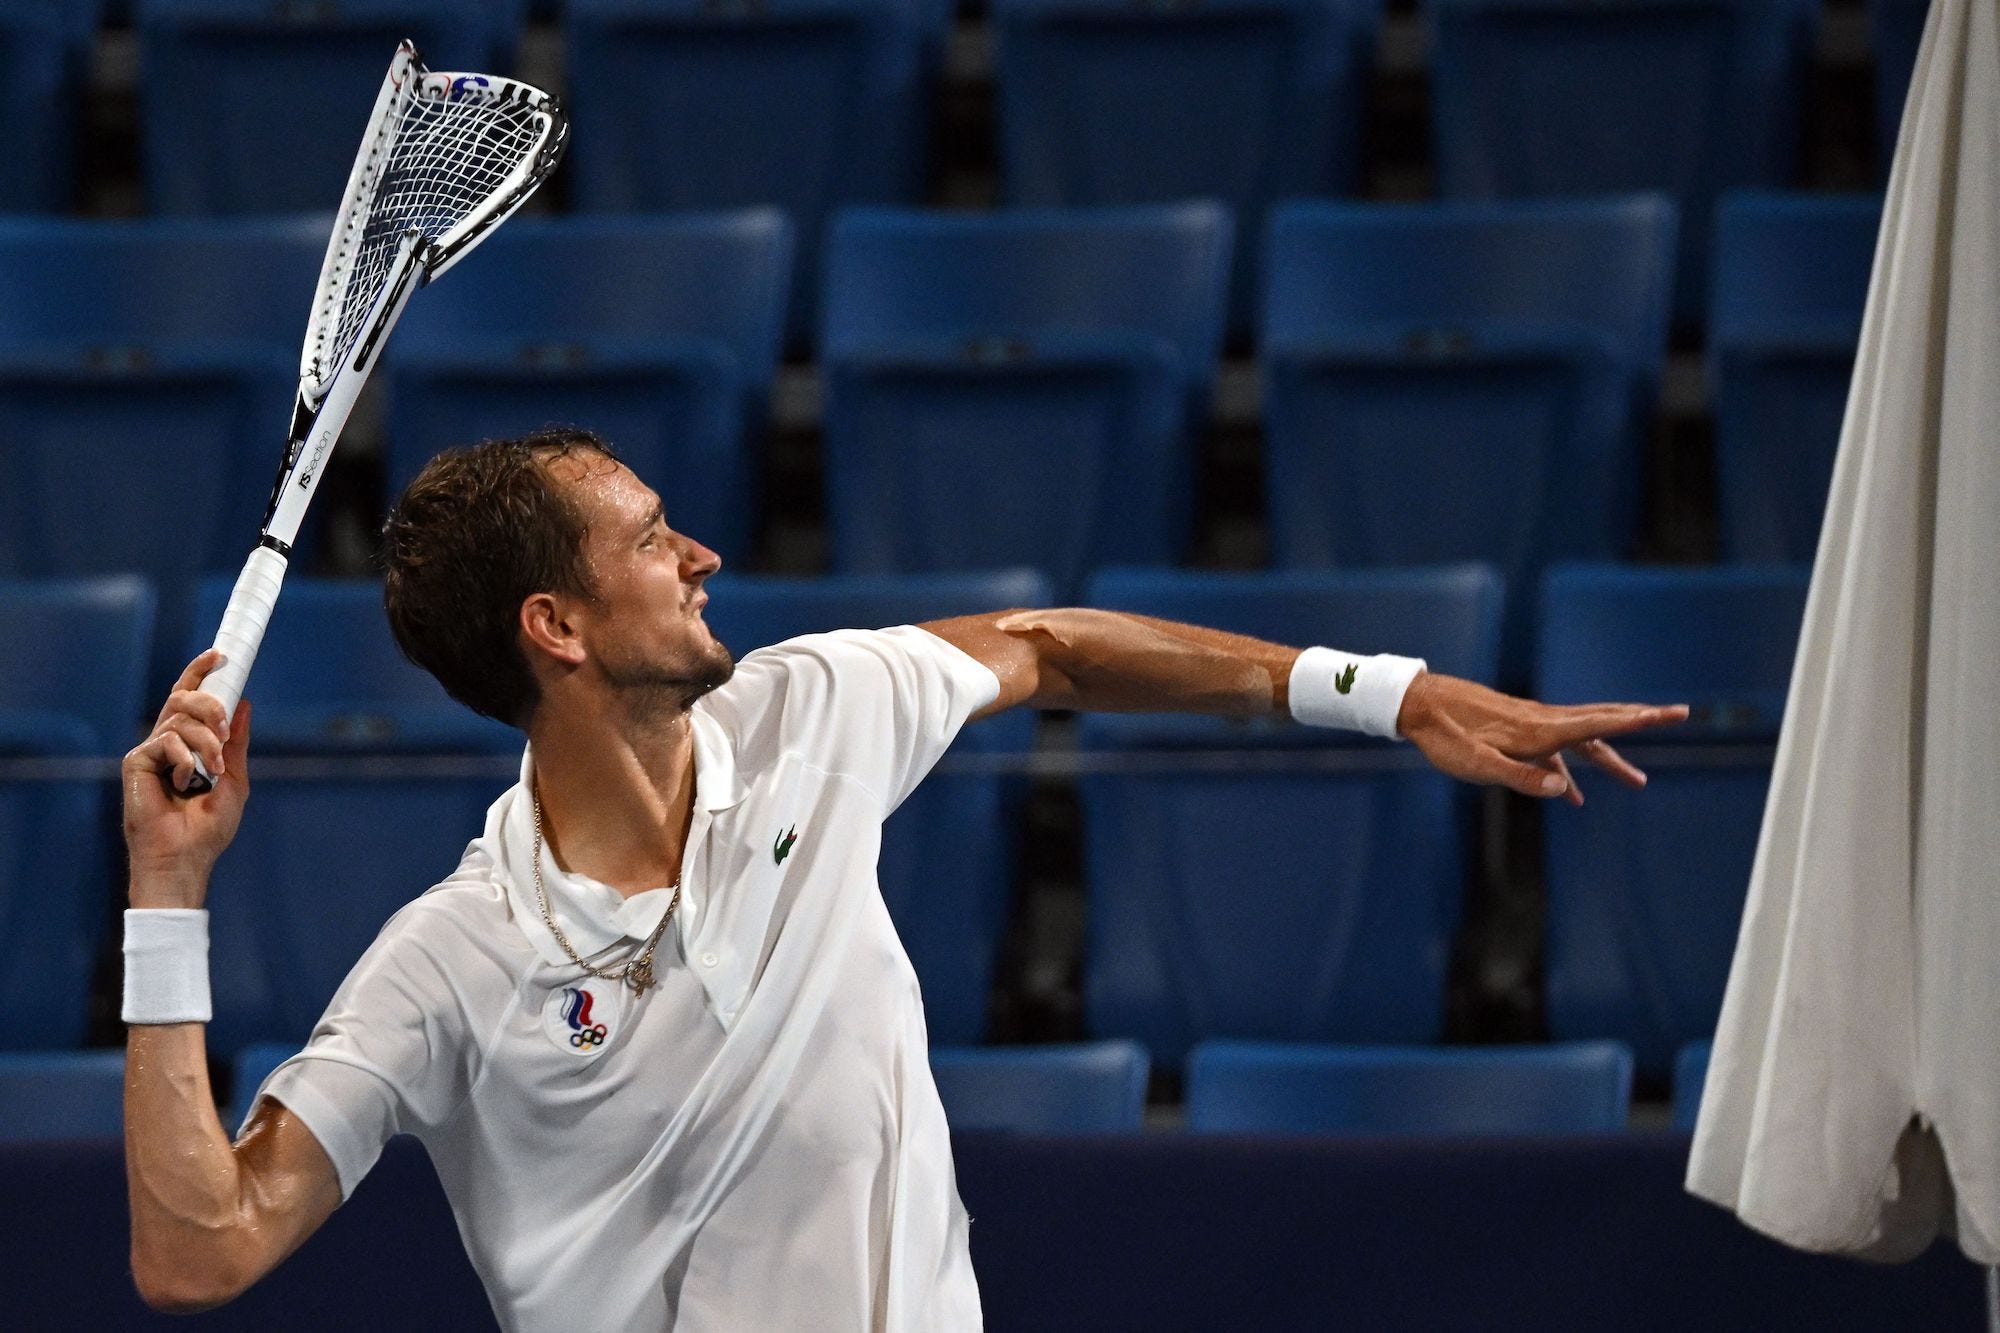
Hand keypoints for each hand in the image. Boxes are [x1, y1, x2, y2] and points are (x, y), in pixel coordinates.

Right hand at [122, 649, 251, 905]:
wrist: (186, 854)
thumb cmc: (208, 827)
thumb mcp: (233, 778)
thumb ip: (236, 742)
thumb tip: (244, 703)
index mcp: (188, 743)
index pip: (190, 698)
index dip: (200, 672)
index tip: (219, 654)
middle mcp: (166, 742)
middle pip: (184, 698)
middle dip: (210, 706)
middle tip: (224, 730)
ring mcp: (149, 751)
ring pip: (178, 719)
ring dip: (205, 742)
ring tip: (212, 771)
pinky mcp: (135, 762)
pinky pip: (163, 741)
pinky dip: (183, 760)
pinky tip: (184, 784)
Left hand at [1395, 671, 1687, 804]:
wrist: (1417, 705)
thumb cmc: (1444, 737)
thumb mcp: (1477, 765)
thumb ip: (1521, 778)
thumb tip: (1566, 791)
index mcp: (1538, 731)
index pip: (1598, 725)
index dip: (1637, 720)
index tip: (1671, 713)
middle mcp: (1541, 722)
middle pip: (1601, 721)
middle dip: (1640, 721)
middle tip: (1680, 715)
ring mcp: (1530, 724)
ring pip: (1581, 738)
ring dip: (1610, 759)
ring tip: (1637, 781)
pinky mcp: (1517, 730)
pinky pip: (1555, 750)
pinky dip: (1570, 769)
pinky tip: (1573, 795)